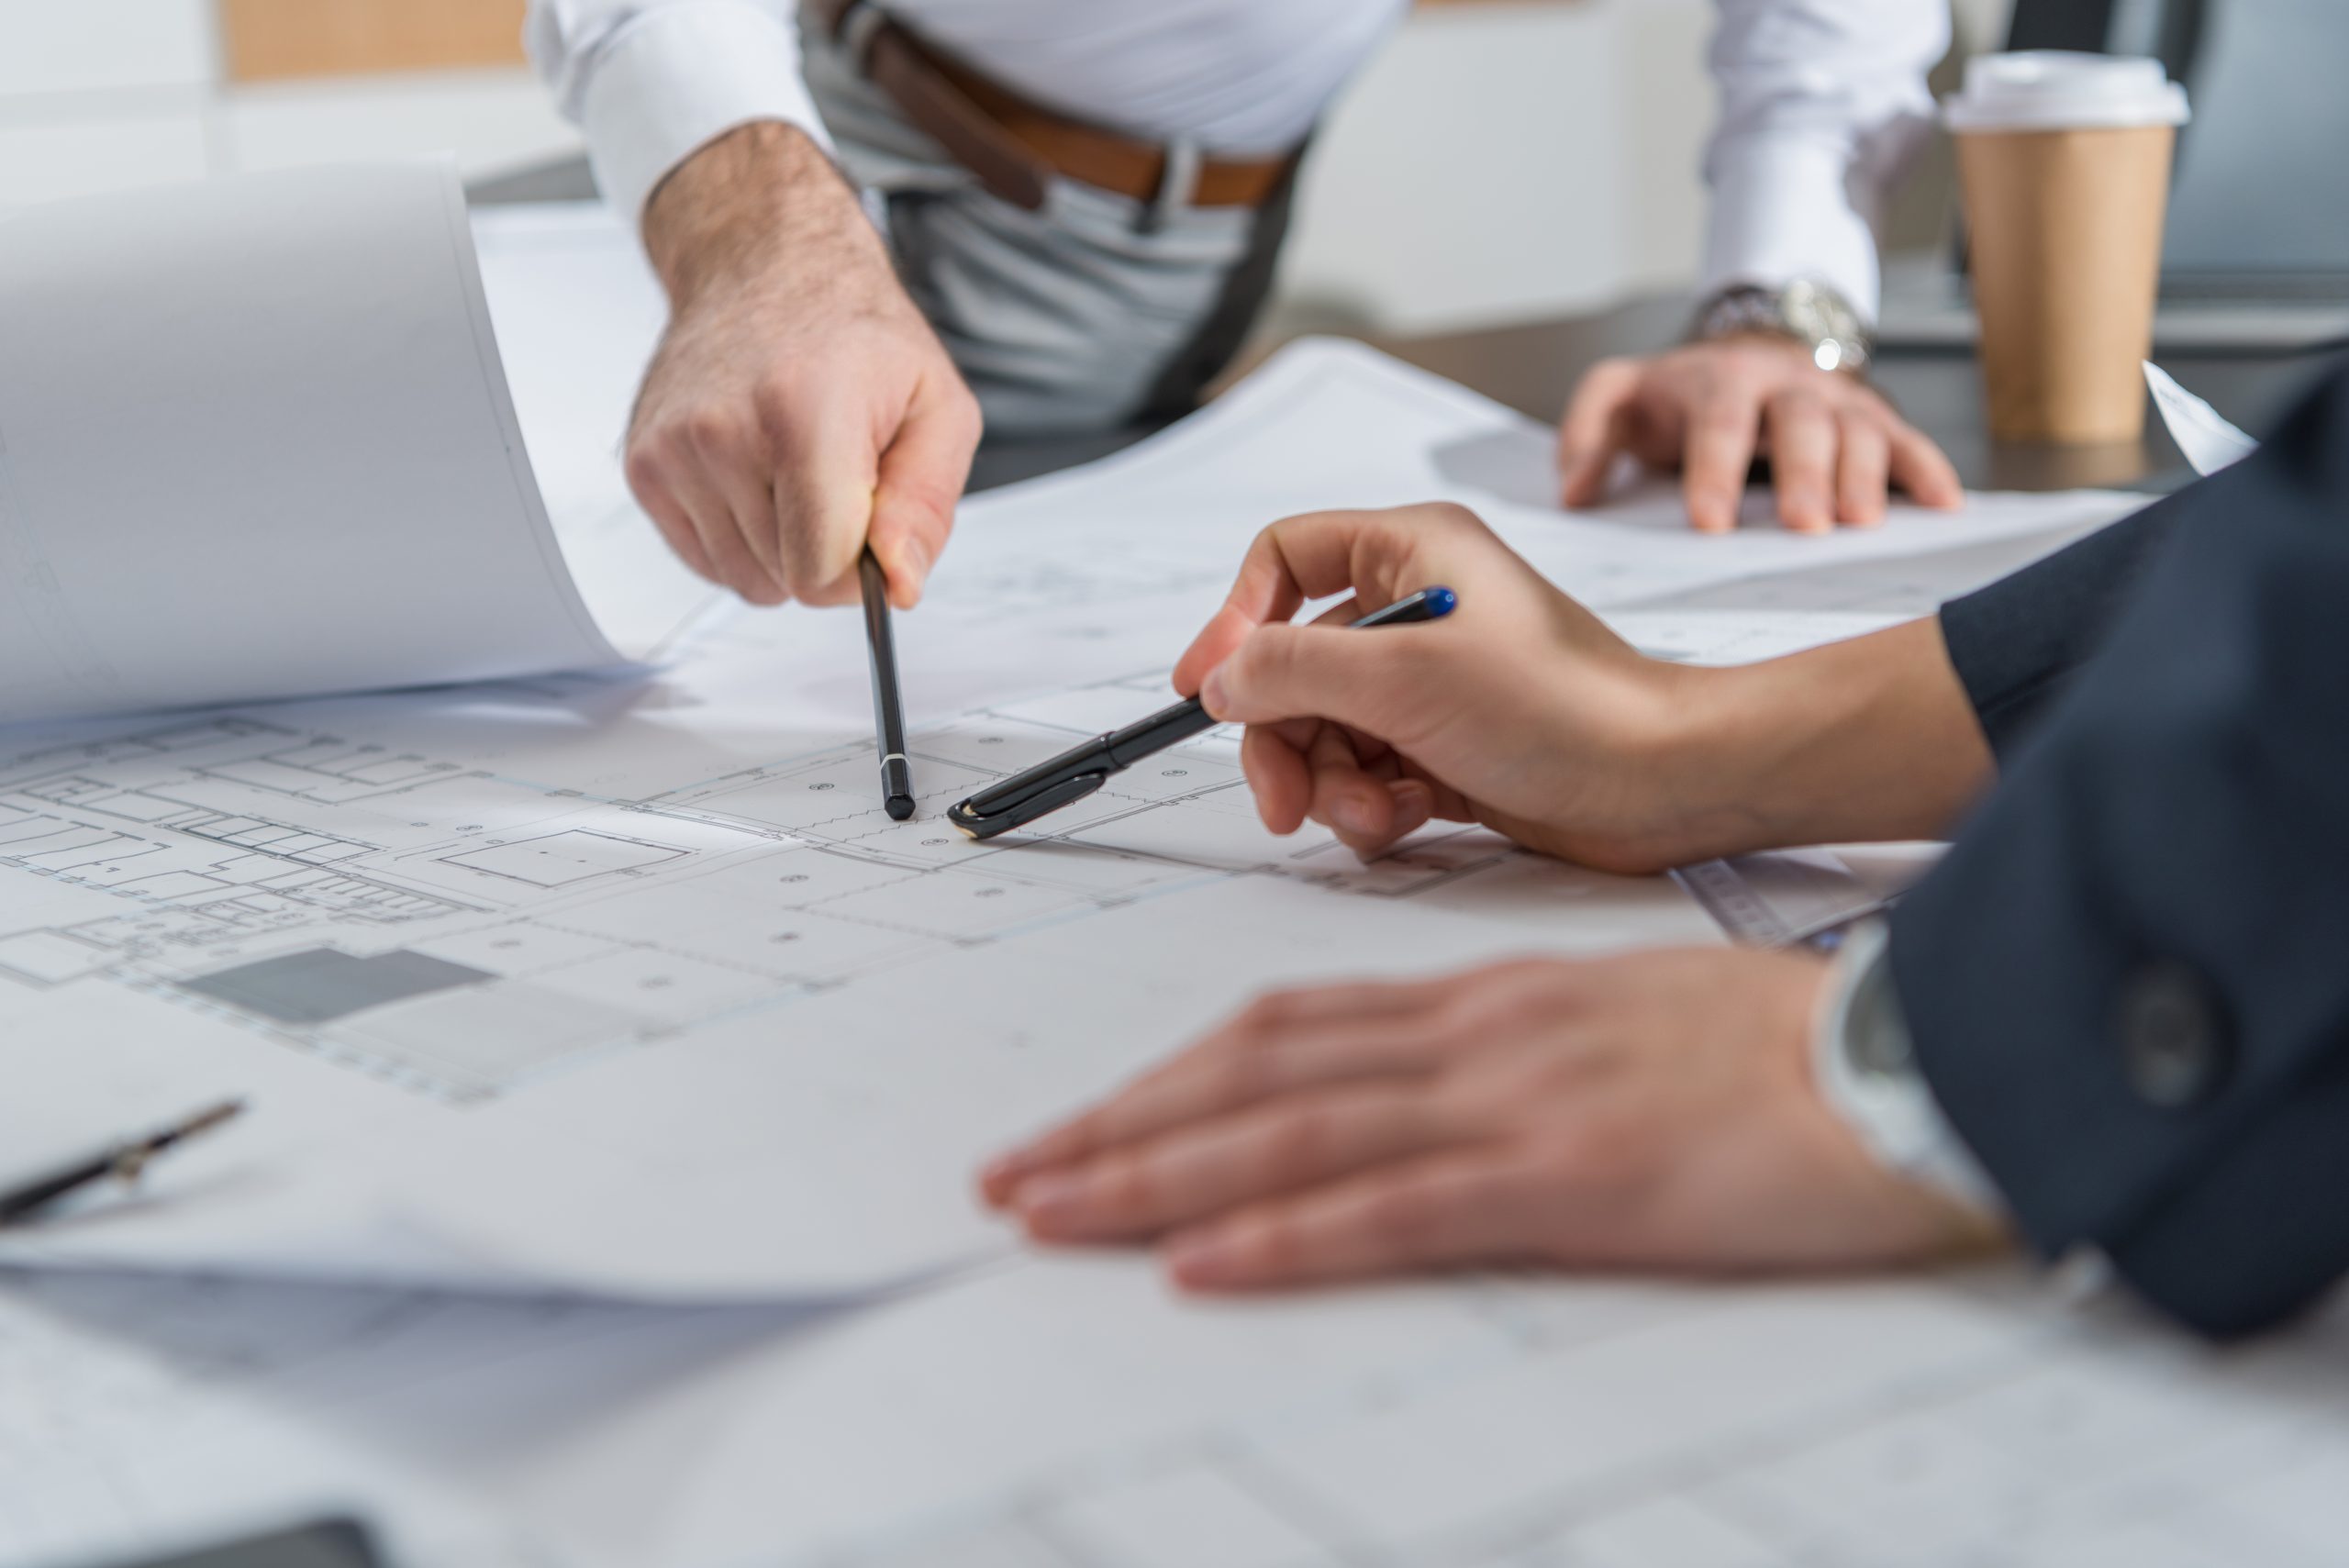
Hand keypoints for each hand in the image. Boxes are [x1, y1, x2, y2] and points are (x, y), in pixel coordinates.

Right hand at [627, 123, 981, 607]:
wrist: (761, 266)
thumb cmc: (854, 335)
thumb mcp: (937, 407)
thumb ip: (926, 507)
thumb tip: (898, 585)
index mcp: (803, 412)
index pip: (821, 570)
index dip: (862, 569)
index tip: (875, 524)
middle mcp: (721, 431)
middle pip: (789, 581)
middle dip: (827, 549)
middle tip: (837, 473)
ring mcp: (672, 450)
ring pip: (748, 581)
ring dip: (784, 546)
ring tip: (795, 467)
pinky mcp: (642, 467)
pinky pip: (708, 563)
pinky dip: (743, 537)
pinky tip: (757, 474)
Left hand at [980, 949, 2003, 1290]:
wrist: (1917, 1050)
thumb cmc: (1786, 1051)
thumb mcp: (1624, 1027)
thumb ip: (1517, 1056)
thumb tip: (1429, 1100)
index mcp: (1489, 1000)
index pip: (1288, 1025)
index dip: (1171, 1072)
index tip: (1089, 1114)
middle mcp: (1478, 1034)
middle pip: (1256, 1070)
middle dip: (1121, 1123)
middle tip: (1013, 1173)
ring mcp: (1518, 1100)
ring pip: (1295, 1131)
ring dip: (1156, 1174)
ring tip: (1050, 1213)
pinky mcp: (1573, 1177)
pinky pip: (1397, 1207)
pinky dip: (1286, 1236)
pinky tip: (1202, 1264)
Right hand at [1169, 504, 1992, 872]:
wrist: (1663, 783)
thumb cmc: (1563, 708)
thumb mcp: (1404, 676)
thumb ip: (1293, 669)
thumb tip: (1220, 678)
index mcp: (1411, 552)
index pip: (1284, 560)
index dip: (1235, 620)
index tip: (1206, 689)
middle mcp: (1418, 608)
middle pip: (1292, 664)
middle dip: (1284, 738)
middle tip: (1284, 801)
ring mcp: (1433, 681)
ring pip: (1325, 730)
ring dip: (1331, 784)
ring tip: (1375, 815)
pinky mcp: (1448, 746)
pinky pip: (1367, 772)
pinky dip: (1370, 804)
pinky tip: (1405, 821)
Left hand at [1559, 336, 1963, 533]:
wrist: (1747, 352)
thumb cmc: (1680, 395)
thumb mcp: (1622, 396)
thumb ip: (1587, 432)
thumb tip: (1573, 489)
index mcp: (1719, 382)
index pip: (1718, 423)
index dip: (1714, 469)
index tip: (1710, 521)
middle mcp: (1785, 386)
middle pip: (1800, 422)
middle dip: (1803, 472)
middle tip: (1804, 526)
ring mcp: (1836, 401)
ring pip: (1858, 430)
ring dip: (1865, 475)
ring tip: (1862, 524)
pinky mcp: (1875, 420)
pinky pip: (1909, 443)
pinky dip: (1929, 472)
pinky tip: (1945, 508)